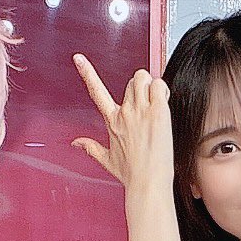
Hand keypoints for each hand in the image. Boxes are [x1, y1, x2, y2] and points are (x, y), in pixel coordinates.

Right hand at [70, 55, 171, 197]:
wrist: (147, 182)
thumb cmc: (132, 173)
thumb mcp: (107, 160)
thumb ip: (90, 147)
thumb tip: (76, 143)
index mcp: (112, 121)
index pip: (96, 91)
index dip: (86, 72)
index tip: (78, 59)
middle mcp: (125, 112)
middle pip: (132, 80)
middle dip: (141, 88)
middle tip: (149, 105)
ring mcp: (141, 110)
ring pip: (144, 78)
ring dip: (152, 85)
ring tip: (157, 102)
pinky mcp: (158, 111)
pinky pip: (159, 85)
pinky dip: (162, 89)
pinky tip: (164, 103)